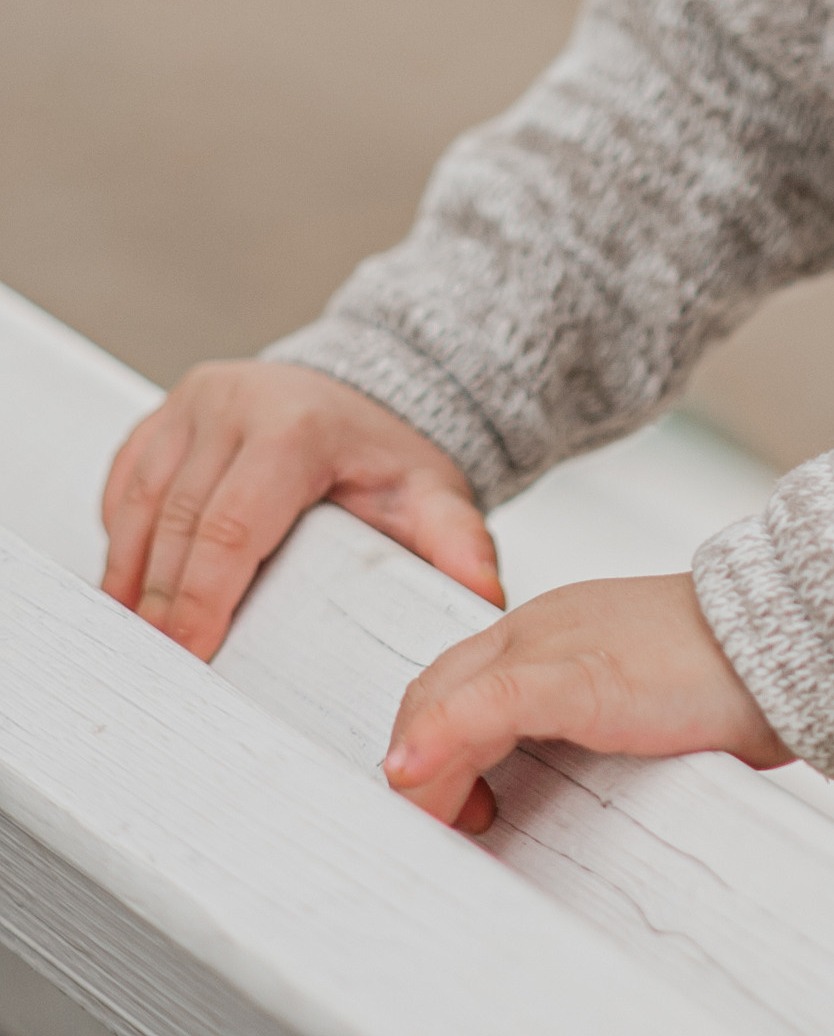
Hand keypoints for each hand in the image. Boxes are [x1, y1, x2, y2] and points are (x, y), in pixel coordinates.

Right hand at [101, 362, 502, 659]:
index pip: (232, 525)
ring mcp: (190, 405)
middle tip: (158, 669)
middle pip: (178, 524)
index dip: (201, 598)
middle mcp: (234, 404)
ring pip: (140, 507)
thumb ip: (457, 544)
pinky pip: (123, 489)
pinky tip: (133, 591)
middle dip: (162, 603)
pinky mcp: (159, 417)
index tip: (187, 657)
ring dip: (132, 579)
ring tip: (137, 645)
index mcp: (296, 426)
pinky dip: (123, 544)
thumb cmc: (385, 455)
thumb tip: (482, 597)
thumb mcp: (432, 494)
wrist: (364, 391)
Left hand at [383, 574, 789, 832]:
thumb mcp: (636, 691)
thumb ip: (587, 716)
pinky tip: (419, 775)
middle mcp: (545, 624)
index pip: (459, 676)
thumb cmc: (727, 670)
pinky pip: (490, 704)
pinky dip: (443, 739)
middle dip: (417, 759)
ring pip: (448, 696)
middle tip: (428, 822)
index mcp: (556, 625)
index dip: (434, 739)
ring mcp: (559, 644)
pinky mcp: (581, 675)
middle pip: (438, 685)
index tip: (449, 799)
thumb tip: (555, 778)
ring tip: (427, 822)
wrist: (790, 631)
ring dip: (423, 769)